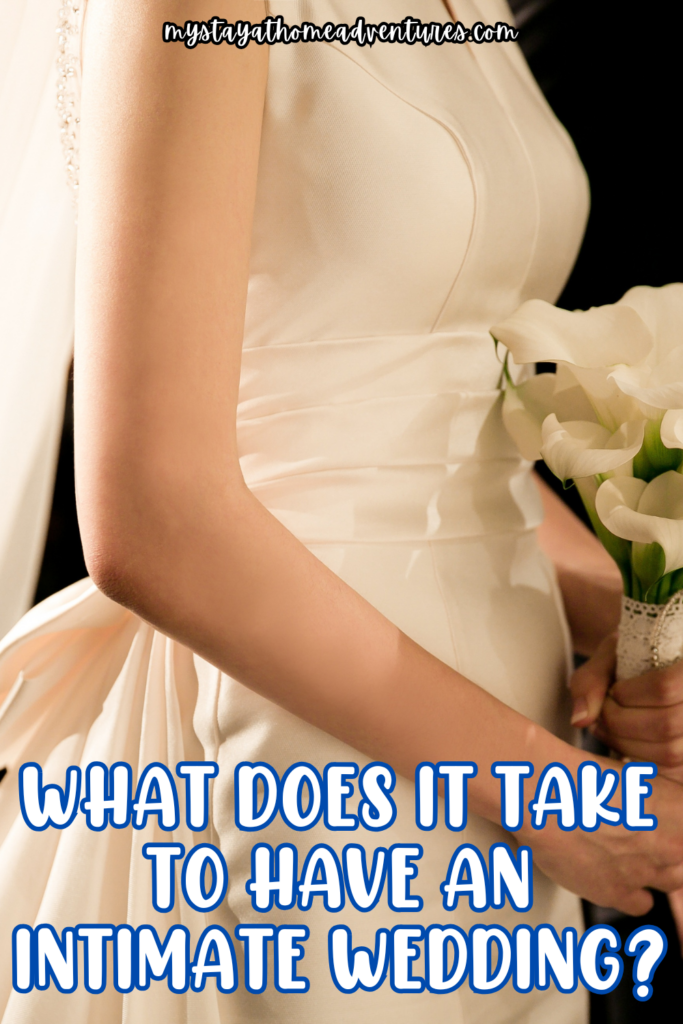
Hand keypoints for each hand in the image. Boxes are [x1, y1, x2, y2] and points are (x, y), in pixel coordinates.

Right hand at [521, 766, 682, 915]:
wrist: (545, 796)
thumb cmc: (578, 777)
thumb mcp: (628, 774)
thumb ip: (651, 794)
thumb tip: (649, 799)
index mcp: (678, 807)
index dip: (673, 824)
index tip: (659, 822)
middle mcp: (671, 843)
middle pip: (682, 855)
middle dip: (666, 846)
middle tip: (642, 833)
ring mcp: (647, 871)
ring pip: (671, 880)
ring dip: (653, 868)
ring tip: (630, 853)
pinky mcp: (619, 893)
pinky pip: (642, 904)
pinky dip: (633, 893)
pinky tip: (618, 877)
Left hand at [569, 633, 682, 782]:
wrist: (652, 668)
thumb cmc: (631, 658)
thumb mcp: (610, 655)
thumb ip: (592, 679)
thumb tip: (580, 720)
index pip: (664, 687)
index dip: (628, 694)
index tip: (613, 690)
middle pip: (666, 725)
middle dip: (620, 721)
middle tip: (604, 711)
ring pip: (669, 753)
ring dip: (625, 744)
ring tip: (609, 727)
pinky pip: (667, 771)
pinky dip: (638, 761)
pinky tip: (624, 744)